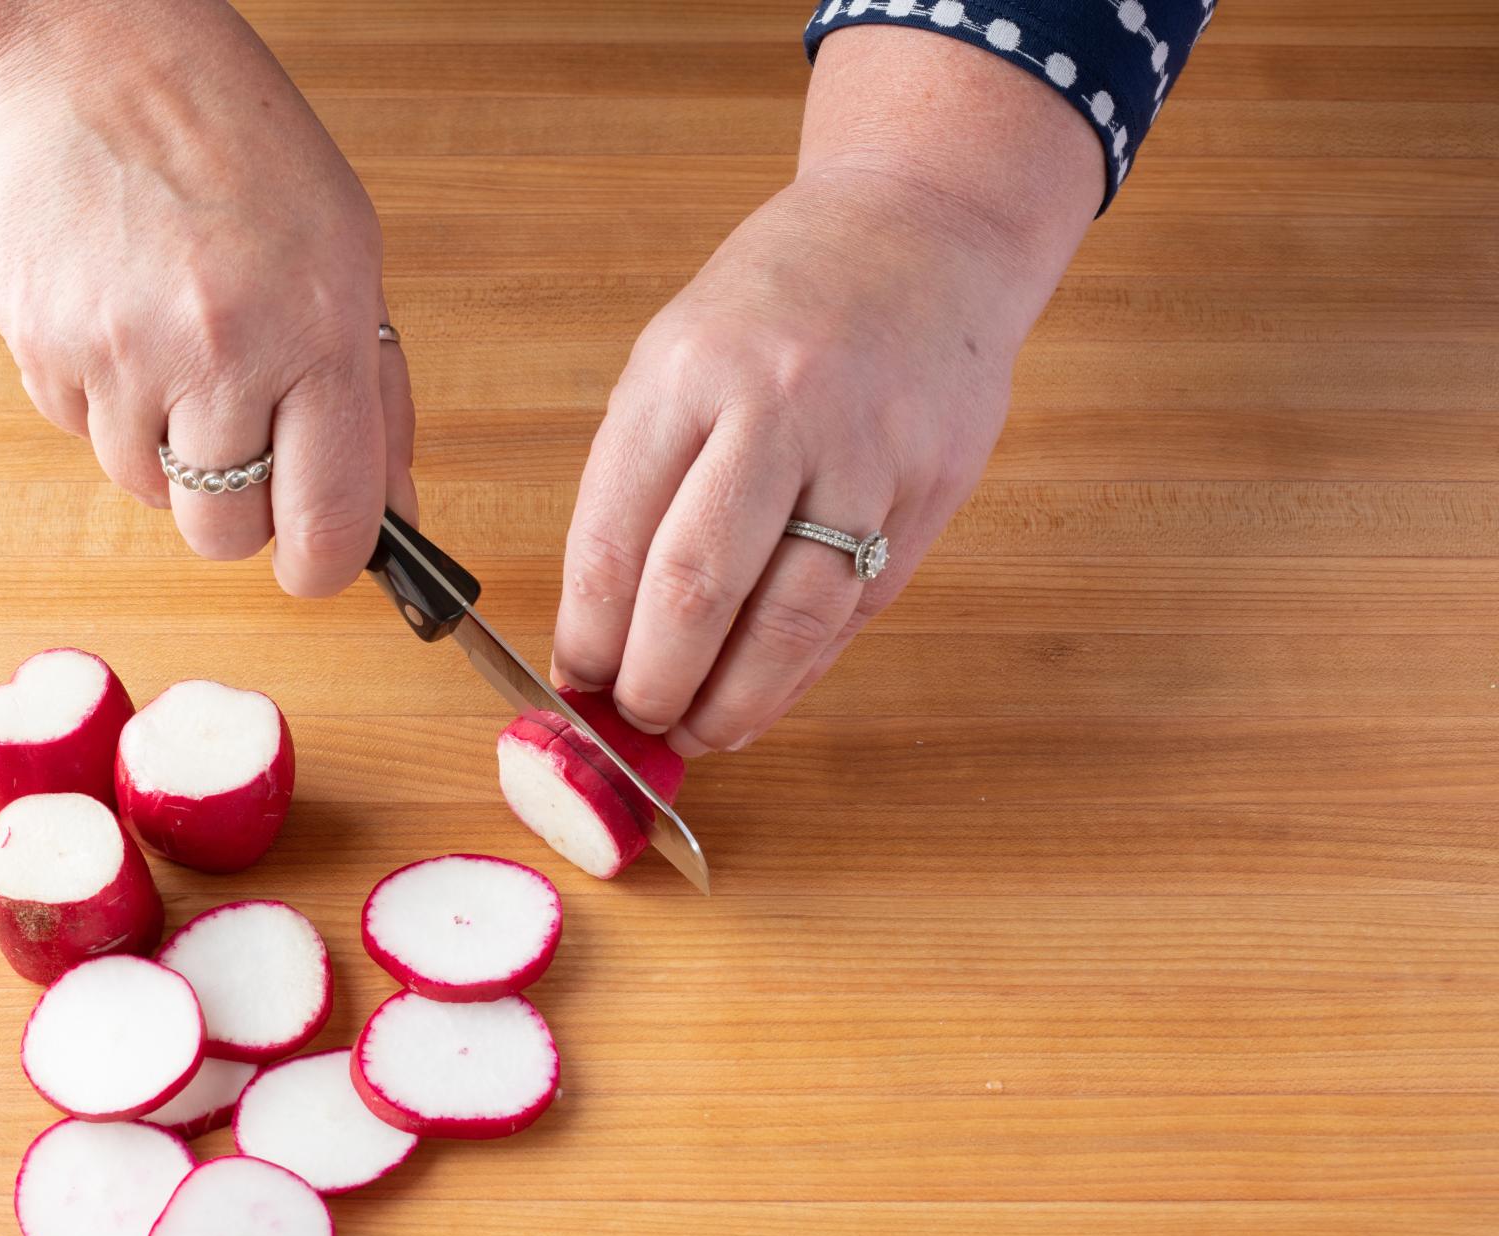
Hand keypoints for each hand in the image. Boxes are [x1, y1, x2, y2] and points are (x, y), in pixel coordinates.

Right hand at [0, 0, 412, 594]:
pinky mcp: (43, 355)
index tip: (319, 562)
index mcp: (314, 331)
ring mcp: (117, 358)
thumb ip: (375, 402)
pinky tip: (132, 331)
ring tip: (188, 361)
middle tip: (250, 450)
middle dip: (243, 516)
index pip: (328, 523)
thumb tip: (390, 520)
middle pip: (224, 536)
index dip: (325, 566)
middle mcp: (215, 353)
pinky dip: (116, 412)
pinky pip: (89, 441)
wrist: (97, 68)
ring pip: (152, 496)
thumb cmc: (243, 157)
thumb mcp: (351, 263)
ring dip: (175, 457)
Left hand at [551, 27, 1100, 755]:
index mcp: (686, 373)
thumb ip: (640, 483)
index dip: (590, 634)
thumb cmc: (780, 301)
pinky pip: (857, 607)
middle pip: (698, 589)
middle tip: (637, 724)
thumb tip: (603, 626)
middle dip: (656, 683)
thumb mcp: (677, 357)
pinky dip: (803, 668)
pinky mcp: (931, 489)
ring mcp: (866, 452)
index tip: (576, 683)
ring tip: (702, 733)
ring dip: (738, 700)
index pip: (617, 537)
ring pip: (792, 618)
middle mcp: (777, 410)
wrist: (927, 229)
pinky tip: (768, 691)